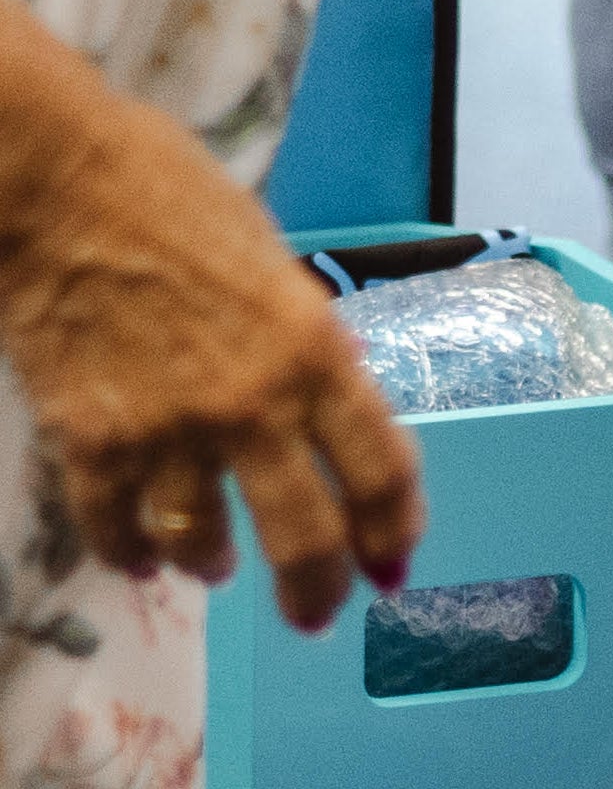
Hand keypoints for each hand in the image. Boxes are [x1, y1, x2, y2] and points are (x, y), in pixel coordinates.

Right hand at [0, 31, 423, 633]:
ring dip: (214, 567)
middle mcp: (256, 404)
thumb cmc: (160, 188)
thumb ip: (301, 336)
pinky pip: (117, 527)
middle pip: (309, 537)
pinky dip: (128, 553)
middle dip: (318, 592)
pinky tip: (136, 559)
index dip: (394, 533)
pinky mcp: (92, 438)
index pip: (383, 472)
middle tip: (316, 616)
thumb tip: (330, 385)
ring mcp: (172, 428)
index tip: (391, 567)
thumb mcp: (268, 259)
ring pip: (206, 545)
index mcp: (317, 352)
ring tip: (214, 569)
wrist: (43, 172)